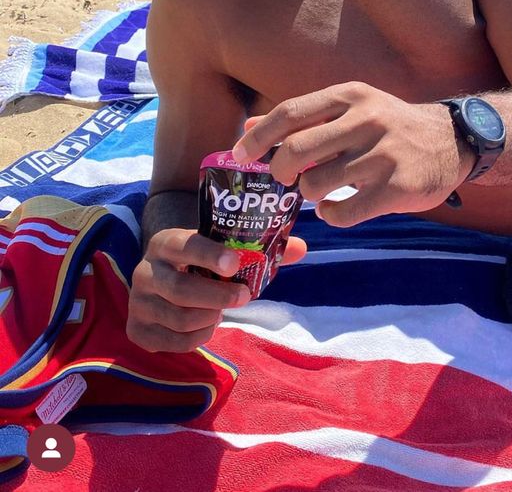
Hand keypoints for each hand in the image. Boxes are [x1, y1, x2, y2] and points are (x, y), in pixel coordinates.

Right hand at [127, 228, 306, 351]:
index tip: (236, 264)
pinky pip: (173, 342)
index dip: (210, 255)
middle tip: (244, 296)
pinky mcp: (136, 330)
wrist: (162, 273)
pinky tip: (207, 324)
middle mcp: (145, 270)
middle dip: (218, 295)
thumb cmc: (201, 260)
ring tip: (221, 310)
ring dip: (210, 317)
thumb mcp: (219, 248)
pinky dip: (197, 338)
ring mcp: (138, 302)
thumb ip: (259, 247)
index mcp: (166, 242)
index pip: (185, 246)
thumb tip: (301, 248)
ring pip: (179, 318)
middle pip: (181, 289)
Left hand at [232, 82, 472, 227]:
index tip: (240, 155)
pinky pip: (344, 212)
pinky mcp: (397, 187)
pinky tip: (338, 209)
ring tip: (320, 191)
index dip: (258, 137)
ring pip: (316, 186)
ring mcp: (383, 154)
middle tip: (284, 179)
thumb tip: (248, 128)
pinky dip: (332, 216)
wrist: (451, 141)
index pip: (290, 112)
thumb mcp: (351, 108)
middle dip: (279, 171)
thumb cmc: (389, 126)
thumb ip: (304, 118)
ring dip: (309, 195)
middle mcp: (366, 120)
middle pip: (296, 151)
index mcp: (350, 96)